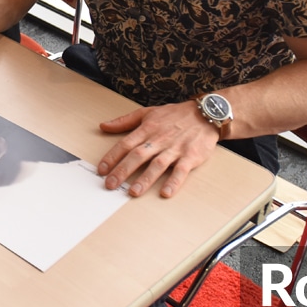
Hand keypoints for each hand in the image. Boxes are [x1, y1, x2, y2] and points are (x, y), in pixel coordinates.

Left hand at [96, 101, 220, 198]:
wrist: (205, 113)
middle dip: (123, 171)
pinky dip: (174, 182)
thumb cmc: (174, 115)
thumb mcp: (147, 113)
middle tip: (110, 185)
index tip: (101, 170)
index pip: (125, 144)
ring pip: (158, 165)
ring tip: (133, 192)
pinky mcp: (190, 156)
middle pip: (138, 156)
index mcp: (147, 129)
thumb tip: (103, 126)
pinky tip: (166, 193)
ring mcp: (175, 148)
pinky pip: (181, 170)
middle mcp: (159, 139)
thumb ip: (124, 121)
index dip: (112, 157)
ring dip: (145, 179)